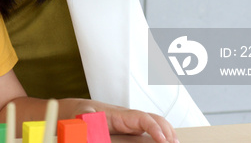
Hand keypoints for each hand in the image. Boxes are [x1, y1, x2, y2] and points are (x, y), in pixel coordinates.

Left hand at [62, 99, 177, 142]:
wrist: (82, 110)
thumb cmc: (84, 112)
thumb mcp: (83, 117)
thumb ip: (88, 123)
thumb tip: (91, 131)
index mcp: (121, 114)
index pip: (143, 118)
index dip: (155, 128)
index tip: (162, 141)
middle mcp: (131, 118)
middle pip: (156, 119)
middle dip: (168, 131)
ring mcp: (134, 124)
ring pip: (157, 124)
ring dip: (168, 133)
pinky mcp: (133, 130)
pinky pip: (151, 131)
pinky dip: (162, 136)